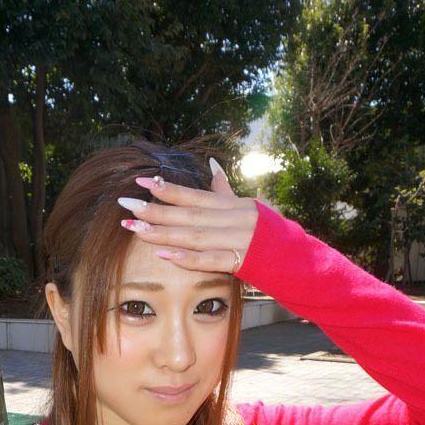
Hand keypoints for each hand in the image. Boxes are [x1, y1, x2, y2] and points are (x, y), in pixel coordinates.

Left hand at [118, 159, 258, 274]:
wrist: (299, 259)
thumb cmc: (270, 233)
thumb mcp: (249, 206)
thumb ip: (225, 189)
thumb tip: (211, 162)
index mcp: (233, 204)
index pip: (194, 195)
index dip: (167, 189)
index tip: (141, 183)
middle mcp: (234, 219)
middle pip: (188, 215)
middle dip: (154, 211)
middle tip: (125, 206)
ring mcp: (238, 240)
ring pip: (194, 236)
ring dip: (162, 234)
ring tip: (135, 229)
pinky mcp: (242, 262)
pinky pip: (210, 260)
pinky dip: (187, 258)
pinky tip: (164, 255)